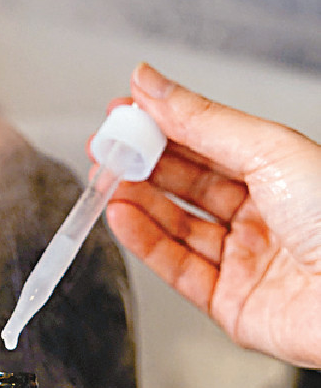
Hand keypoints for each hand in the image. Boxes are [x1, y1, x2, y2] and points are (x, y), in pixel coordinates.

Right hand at [105, 63, 320, 368]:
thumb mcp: (269, 149)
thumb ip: (202, 120)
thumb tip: (152, 84)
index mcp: (280, 173)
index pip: (207, 143)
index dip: (163, 126)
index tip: (124, 111)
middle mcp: (262, 216)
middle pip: (187, 185)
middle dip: (143, 164)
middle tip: (107, 147)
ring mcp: (244, 261)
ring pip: (177, 227)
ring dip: (138, 201)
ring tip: (108, 180)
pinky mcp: (229, 303)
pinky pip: (177, 268)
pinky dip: (144, 242)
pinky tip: (122, 216)